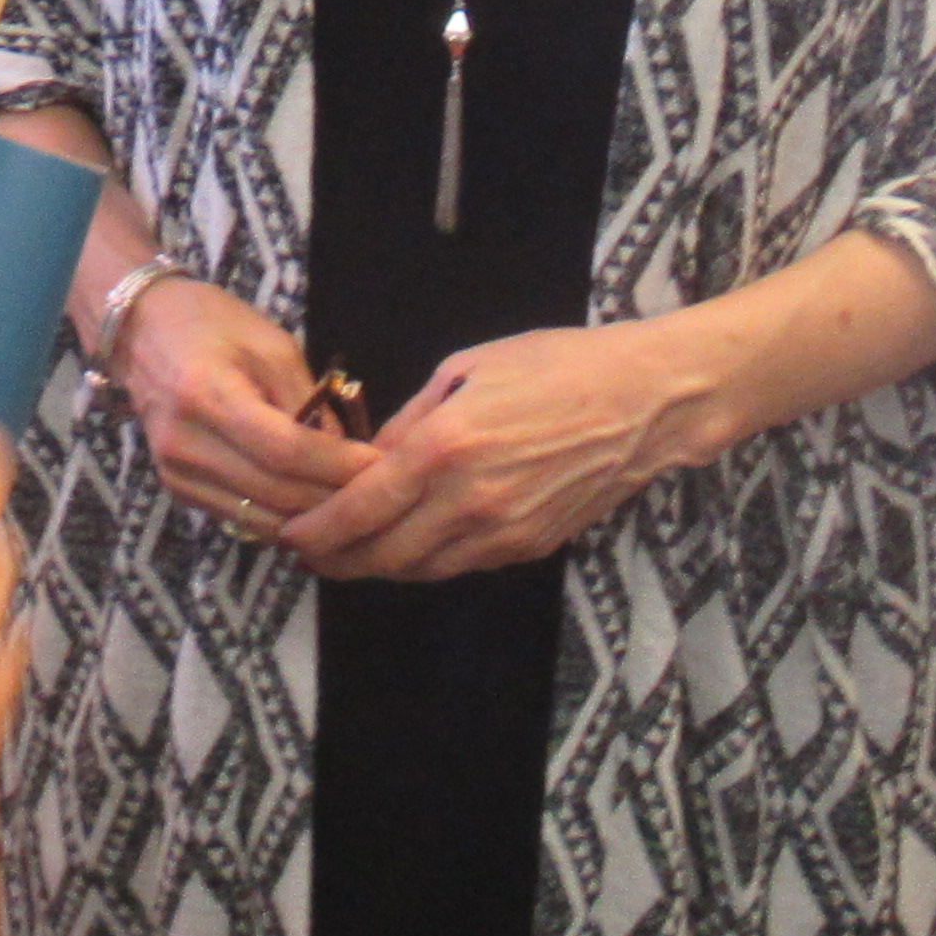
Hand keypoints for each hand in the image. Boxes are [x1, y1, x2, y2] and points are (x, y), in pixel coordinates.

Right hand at [111, 278, 372, 544]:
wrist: (141, 330)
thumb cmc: (211, 324)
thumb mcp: (271, 346)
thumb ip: (309, 401)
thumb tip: (347, 456)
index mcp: (207, 395)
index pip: (285, 451)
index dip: (338, 466)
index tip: (382, 466)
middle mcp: (185, 445)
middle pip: (276, 493)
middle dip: (335, 497)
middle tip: (381, 490)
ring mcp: (176, 474)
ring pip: (263, 519)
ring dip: (313, 518)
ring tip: (353, 502)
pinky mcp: (178, 490)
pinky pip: (243, 520)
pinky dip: (284, 519)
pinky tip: (313, 505)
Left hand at [277, 316, 731, 580]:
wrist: (643, 402)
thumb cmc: (557, 365)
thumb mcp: (467, 367)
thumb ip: (412, 418)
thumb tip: (372, 454)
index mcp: (445, 446)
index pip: (361, 507)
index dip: (319, 530)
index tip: (292, 534)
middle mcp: (469, 500)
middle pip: (383, 554)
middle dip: (337, 560)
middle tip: (308, 554)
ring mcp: (503, 531)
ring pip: (421, 569)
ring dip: (378, 567)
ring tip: (348, 554)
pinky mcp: (530, 547)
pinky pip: (461, 565)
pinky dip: (426, 561)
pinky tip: (408, 545)